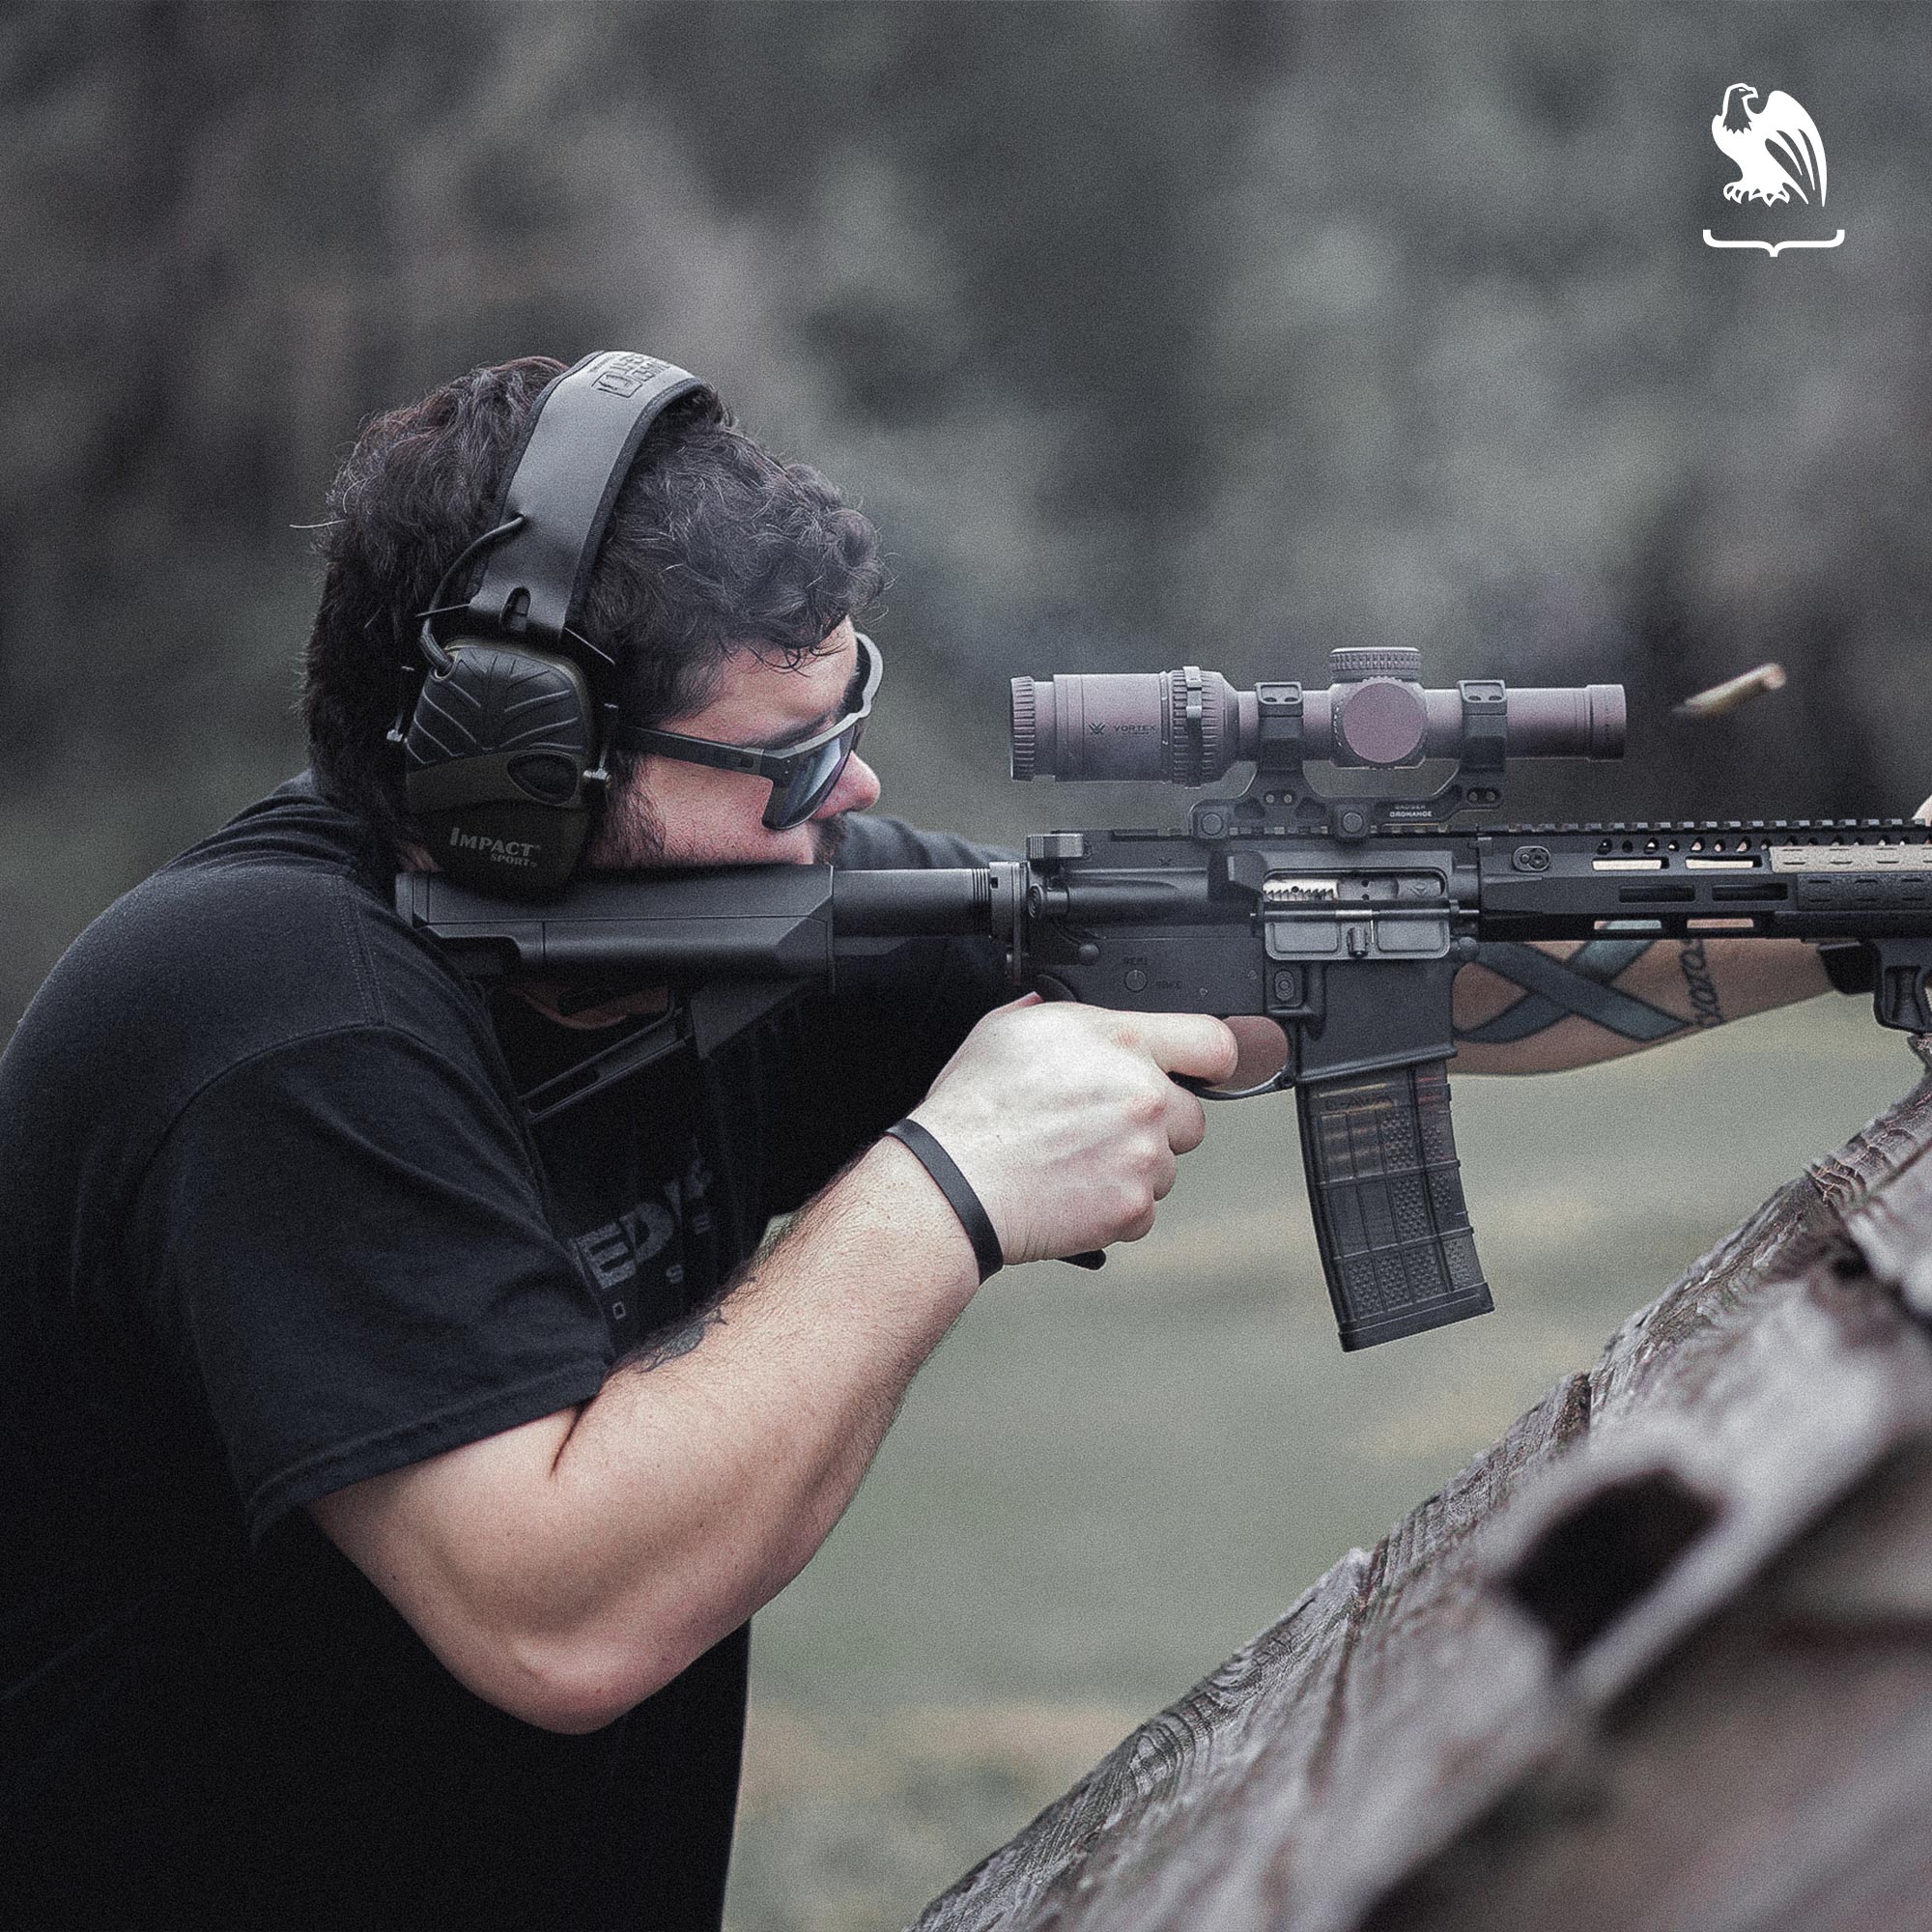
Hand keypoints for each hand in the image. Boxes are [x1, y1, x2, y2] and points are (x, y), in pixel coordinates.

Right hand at [907, 996, 1238, 1264]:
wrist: (954, 1183)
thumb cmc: (974, 1109)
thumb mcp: (1011, 1027)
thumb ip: (1064, 1012)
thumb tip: (1075, 1006)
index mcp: (1122, 1043)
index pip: (1213, 1042)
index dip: (1209, 1058)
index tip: (1203, 1070)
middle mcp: (1144, 1097)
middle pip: (1191, 1114)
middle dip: (1157, 1122)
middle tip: (1103, 1127)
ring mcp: (1144, 1156)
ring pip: (1167, 1164)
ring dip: (1135, 1165)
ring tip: (1077, 1160)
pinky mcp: (1133, 1207)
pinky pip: (1144, 1207)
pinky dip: (1116, 1205)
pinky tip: (1075, 1190)